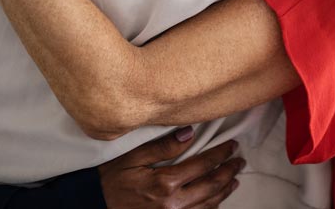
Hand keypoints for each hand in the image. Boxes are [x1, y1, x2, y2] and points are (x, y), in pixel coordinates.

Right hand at [98, 127, 243, 208]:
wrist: (95, 205)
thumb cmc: (112, 179)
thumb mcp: (134, 157)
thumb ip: (163, 146)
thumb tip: (190, 133)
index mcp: (165, 183)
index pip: (203, 165)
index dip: (221, 154)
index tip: (232, 145)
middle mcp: (173, 204)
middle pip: (211, 186)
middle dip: (229, 172)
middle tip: (239, 161)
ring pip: (209, 205)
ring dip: (224, 191)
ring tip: (234, 180)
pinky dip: (211, 208)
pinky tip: (216, 200)